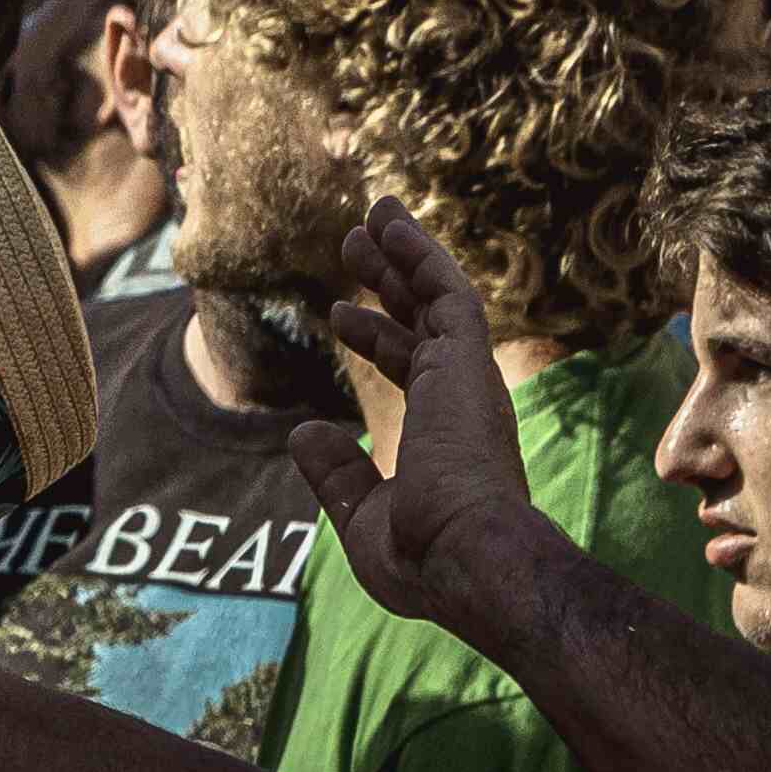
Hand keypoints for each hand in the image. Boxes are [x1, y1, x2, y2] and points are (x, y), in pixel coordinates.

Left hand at [282, 209, 564, 652]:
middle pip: (425, 322)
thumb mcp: (364, 517)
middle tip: (357, 243)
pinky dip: (421, 254)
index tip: (341, 314)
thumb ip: (336, 474)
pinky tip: (392, 225)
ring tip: (372, 213)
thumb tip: (302, 432)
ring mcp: (468, 379)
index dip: (376, 338)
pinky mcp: (467, 360)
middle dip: (392, 280)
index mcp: (448, 439)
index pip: (413, 371)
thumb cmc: (425, 559)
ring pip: (437, 297)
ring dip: (404, 254)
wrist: (468, 559)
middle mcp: (464, 402)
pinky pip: (447, 291)